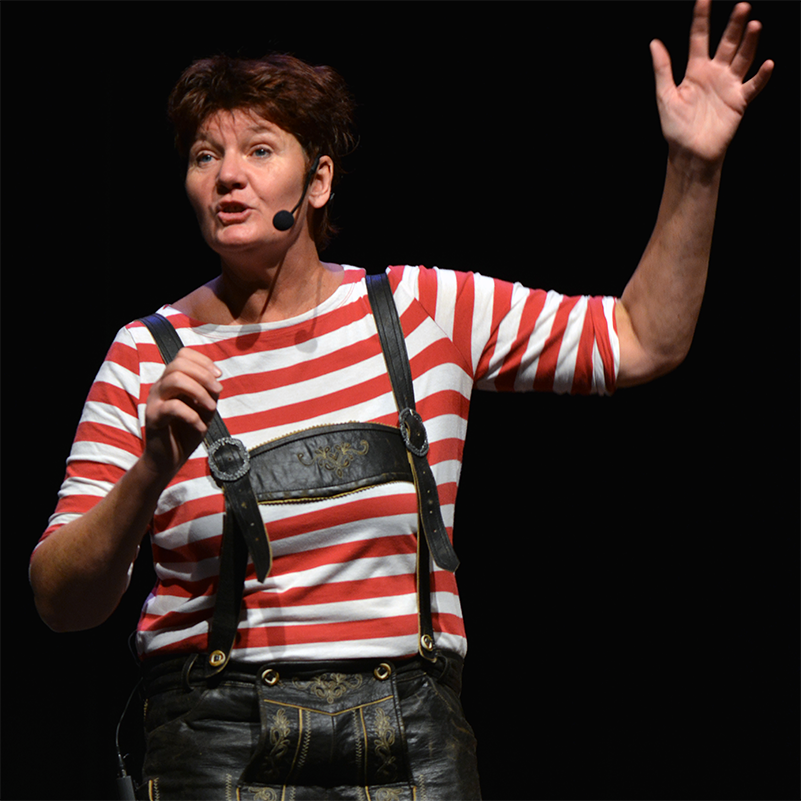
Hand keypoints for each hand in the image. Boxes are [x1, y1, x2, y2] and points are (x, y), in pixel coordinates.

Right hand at [143, 348, 221, 478]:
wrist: (169, 459)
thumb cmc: (187, 432)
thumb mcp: (204, 409)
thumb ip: (209, 392)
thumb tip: (216, 380)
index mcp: (171, 381)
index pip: (183, 355)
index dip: (203, 361)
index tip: (218, 375)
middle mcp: (160, 386)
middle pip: (178, 364)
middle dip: (204, 375)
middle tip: (218, 392)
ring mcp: (154, 401)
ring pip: (174, 380)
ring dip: (199, 392)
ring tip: (211, 408)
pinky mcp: (153, 418)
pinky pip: (173, 407)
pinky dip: (193, 416)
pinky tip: (200, 427)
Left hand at [650, 0, 773, 165]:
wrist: (689, 153)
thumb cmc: (675, 127)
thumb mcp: (664, 96)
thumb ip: (662, 69)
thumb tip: (654, 43)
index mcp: (695, 70)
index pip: (699, 38)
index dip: (702, 18)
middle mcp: (714, 74)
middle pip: (727, 44)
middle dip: (734, 26)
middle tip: (742, 7)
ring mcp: (728, 86)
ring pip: (742, 59)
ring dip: (749, 44)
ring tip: (754, 26)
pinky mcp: (739, 101)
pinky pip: (753, 86)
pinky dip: (761, 76)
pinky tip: (766, 63)